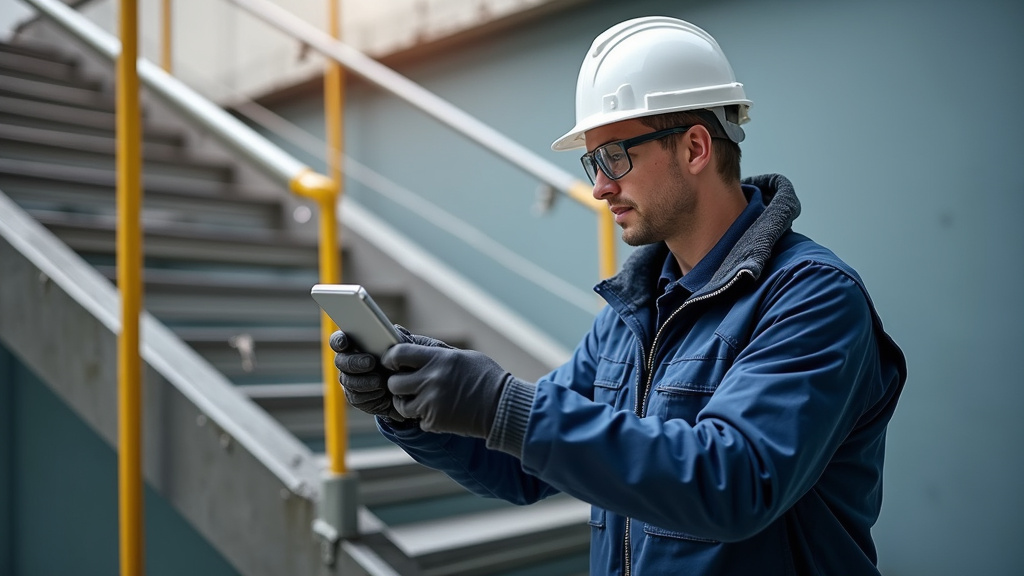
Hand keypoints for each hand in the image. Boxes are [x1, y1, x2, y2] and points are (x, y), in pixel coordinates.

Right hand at [331, 330, 405, 420]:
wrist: (410, 390)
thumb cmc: (404, 363)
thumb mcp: (406, 349)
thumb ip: (400, 338)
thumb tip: (395, 330)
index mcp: (356, 345)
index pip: (339, 340)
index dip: (338, 340)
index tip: (344, 342)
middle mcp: (349, 362)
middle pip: (341, 361)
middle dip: (354, 362)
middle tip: (371, 362)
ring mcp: (350, 381)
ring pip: (347, 381)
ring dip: (364, 381)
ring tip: (381, 380)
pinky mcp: (356, 398)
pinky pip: (356, 397)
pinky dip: (370, 395)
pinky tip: (382, 392)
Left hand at [381, 344, 510, 437]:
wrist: (503, 407)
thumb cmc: (486, 377)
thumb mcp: (462, 356)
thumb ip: (433, 350)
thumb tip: (407, 336)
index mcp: (438, 359)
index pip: (398, 354)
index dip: (391, 358)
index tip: (393, 362)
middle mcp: (431, 380)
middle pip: (393, 383)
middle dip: (397, 384)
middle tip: (406, 384)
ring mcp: (431, 403)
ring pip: (401, 405)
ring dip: (407, 403)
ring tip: (420, 400)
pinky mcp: (435, 422)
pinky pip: (417, 420)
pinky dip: (424, 418)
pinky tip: (438, 412)